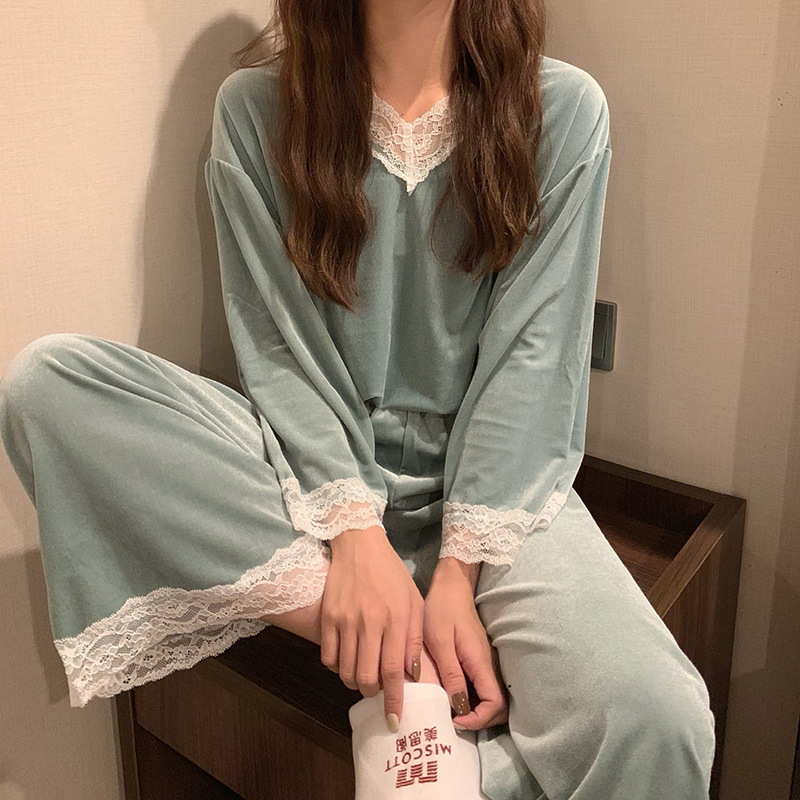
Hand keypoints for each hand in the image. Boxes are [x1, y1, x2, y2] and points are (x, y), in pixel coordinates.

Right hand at [320, 525, 424, 727]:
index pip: (394, 670)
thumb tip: (412, 673)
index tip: (394, 720)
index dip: (394, 699)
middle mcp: (369, 622)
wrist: (359, 545)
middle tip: (377, 692)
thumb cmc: (391, 573)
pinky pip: (328, 658)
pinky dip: (337, 668)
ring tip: (363, 676)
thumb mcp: (414, 601)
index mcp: (396, 618)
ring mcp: (345, 620)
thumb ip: (415, 637)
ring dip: (355, 682)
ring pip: (346, 671)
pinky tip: (347, 660)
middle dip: (372, 694)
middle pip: (366, 677)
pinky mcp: (327, 617)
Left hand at [423, 557, 507, 729]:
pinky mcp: (478, 659)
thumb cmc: (442, 609)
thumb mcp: (439, 641)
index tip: (454, 719)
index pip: (495, 703)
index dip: (478, 718)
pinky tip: (451, 697)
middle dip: (479, 720)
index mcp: (480, 662)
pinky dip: (472, 699)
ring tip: (450, 713)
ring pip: (491, 698)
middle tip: (452, 721)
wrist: (451, 586)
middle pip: (498, 705)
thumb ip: (450, 673)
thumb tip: (458, 707)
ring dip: (475, 711)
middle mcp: (488, 665)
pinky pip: (481, 687)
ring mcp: (485, 662)